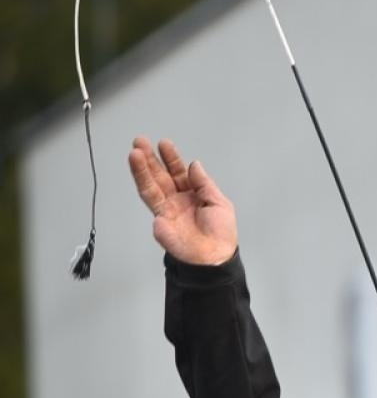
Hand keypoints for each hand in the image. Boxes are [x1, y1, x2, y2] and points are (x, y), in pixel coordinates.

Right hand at [128, 137, 237, 264]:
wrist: (212, 257)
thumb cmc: (221, 234)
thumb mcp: (220, 203)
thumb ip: (204, 183)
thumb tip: (194, 165)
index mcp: (195, 196)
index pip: (180, 173)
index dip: (172, 159)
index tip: (164, 144)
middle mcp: (178, 200)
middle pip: (161, 175)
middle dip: (151, 159)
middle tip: (141, 141)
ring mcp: (167, 208)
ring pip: (151, 183)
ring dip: (141, 167)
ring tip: (134, 151)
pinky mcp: (159, 218)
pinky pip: (149, 197)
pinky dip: (143, 182)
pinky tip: (138, 169)